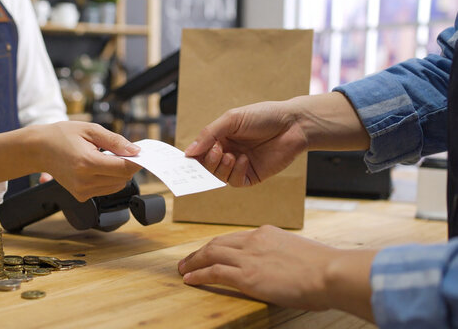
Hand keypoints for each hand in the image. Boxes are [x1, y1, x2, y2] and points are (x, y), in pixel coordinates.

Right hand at [37, 122, 141, 200]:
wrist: (39, 149)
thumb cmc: (63, 135)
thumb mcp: (91, 130)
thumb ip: (115, 141)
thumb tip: (136, 151)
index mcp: (87, 163)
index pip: (124, 168)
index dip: (136, 161)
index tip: (139, 153)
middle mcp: (84, 181)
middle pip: (123, 178)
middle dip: (126, 165)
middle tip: (118, 152)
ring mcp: (81, 191)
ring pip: (117, 186)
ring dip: (117, 173)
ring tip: (102, 159)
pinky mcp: (80, 196)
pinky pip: (106, 190)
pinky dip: (107, 180)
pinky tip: (95, 168)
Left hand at [178, 225, 376, 320]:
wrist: (330, 272)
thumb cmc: (325, 268)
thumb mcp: (300, 254)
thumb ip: (284, 257)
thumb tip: (281, 269)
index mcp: (267, 233)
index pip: (235, 238)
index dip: (219, 246)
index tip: (210, 252)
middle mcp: (254, 241)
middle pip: (218, 242)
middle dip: (200, 251)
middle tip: (188, 260)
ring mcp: (249, 257)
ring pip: (211, 254)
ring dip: (193, 261)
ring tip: (183, 269)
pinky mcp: (247, 276)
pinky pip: (214, 272)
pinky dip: (199, 275)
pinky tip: (190, 279)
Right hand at [184, 101, 307, 186]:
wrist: (293, 124)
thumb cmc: (264, 116)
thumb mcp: (232, 119)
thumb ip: (209, 134)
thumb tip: (188, 151)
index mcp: (220, 138)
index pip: (200, 151)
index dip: (192, 156)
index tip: (185, 159)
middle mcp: (227, 152)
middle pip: (206, 166)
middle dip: (207, 162)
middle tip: (216, 151)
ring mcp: (239, 165)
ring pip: (218, 176)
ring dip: (220, 167)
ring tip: (229, 155)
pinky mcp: (251, 175)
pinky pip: (235, 181)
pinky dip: (235, 172)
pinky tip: (243, 160)